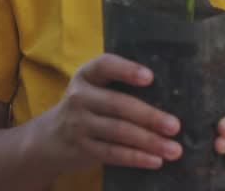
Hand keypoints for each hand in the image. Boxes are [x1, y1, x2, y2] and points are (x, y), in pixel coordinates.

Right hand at [41, 54, 182, 171]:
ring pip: (119, 132)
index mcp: (86, 75)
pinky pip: (112, 154)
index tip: (150, 77)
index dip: (126, 70)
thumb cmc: (87, 105)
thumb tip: (168, 93)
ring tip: (173, 149)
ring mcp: (79, 124)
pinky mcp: (82, 148)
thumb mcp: (94, 88)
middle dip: (149, 116)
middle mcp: (79, 97)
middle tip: (175, 125)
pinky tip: (155, 160)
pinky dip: (135, 158)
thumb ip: (119, 85)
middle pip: (118, 105)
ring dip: (149, 142)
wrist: (49, 138)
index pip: (105, 65)